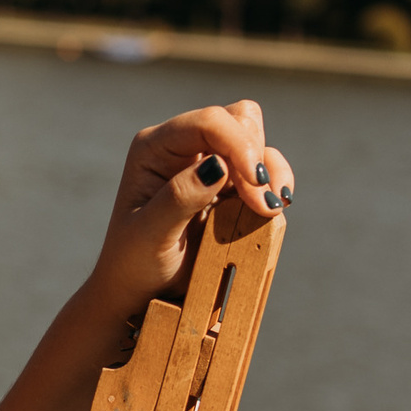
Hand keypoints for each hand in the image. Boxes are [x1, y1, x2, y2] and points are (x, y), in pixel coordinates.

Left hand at [85, 101, 291, 317]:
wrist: (140, 291)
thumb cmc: (134, 263)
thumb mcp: (150, 234)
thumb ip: (179, 197)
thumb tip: (218, 165)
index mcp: (155, 148)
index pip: (207, 122)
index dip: (239, 144)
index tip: (255, 185)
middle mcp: (182, 147)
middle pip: (238, 118)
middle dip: (255, 157)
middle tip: (259, 205)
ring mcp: (208, 163)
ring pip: (256, 139)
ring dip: (270, 171)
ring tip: (270, 211)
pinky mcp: (228, 185)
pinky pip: (264, 170)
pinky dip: (276, 183)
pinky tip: (273, 210)